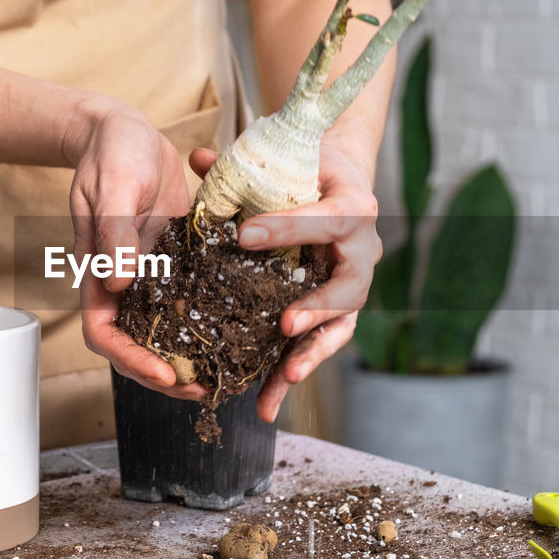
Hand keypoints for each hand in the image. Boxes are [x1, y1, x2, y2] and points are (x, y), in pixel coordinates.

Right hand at [69, 98, 208, 399]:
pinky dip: (206, 323)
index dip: (130, 359)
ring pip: (163, 331)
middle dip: (163, 374)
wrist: (126, 131)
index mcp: (98, 270)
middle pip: (135, 345)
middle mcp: (123, 281)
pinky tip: (236, 334)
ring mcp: (151, 275)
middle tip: (203, 389)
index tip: (163, 373)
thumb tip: (118, 279)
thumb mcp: (114, 186)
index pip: (103, 333)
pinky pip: (189, 302)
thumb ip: (116, 231)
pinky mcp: (176, 262)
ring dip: (188, 357)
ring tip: (221, 376)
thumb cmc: (112, 153)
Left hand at [189, 143, 382, 421]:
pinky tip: (267, 402)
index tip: (246, 236)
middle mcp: (362, 251)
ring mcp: (352, 285)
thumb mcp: (281, 158)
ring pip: (340, 327)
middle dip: (318, 306)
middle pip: (348, 286)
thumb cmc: (306, 167)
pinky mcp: (337, 311)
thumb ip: (239, 164)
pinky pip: (320, 345)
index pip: (325, 219)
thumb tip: (196, 156)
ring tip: (284, 377)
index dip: (288, 228)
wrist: (340, 180)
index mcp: (354, 206)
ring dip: (311, 354)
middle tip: (286, 322)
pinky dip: (295, 371)